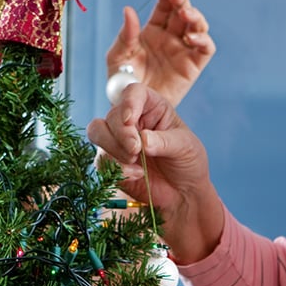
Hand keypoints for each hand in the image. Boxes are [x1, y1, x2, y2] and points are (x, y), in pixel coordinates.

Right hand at [87, 83, 223, 262]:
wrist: (183, 193)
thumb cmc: (188, 162)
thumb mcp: (186, 147)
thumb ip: (165, 141)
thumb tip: (143, 140)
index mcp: (152, 107)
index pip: (133, 92)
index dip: (128, 102)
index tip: (130, 119)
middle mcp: (132, 120)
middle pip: (111, 114)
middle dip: (120, 133)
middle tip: (135, 150)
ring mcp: (118, 140)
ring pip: (97, 132)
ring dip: (112, 147)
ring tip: (134, 161)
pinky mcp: (111, 162)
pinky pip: (100, 160)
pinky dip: (117, 168)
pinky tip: (137, 175)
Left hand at [106, 0, 214, 106]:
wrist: (133, 109)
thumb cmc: (122, 83)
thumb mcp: (118, 57)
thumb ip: (125, 35)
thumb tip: (129, 10)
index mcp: (153, 31)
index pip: (164, 7)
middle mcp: (171, 38)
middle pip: (183, 13)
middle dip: (182, 1)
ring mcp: (183, 52)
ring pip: (198, 27)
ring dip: (195, 16)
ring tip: (185, 14)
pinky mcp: (193, 67)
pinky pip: (205, 50)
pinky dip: (203, 40)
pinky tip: (191, 38)